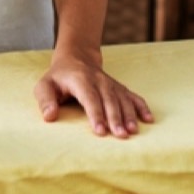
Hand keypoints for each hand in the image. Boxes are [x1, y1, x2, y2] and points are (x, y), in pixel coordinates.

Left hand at [34, 53, 153, 138]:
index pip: (89, 98)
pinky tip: (149, 119)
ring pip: (123, 100)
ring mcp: (111, 84)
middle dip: (115, 118)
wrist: (76, 58)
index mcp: (80, 80)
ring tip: (133, 131)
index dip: (96, 114)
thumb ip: (45, 100)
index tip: (101, 131)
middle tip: (120, 135)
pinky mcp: (119, 88)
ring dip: (129, 116)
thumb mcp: (44, 86)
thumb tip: (49, 116)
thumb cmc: (58, 78)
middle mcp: (99, 81)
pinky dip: (142, 107)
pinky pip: (133, 97)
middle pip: (109, 100)